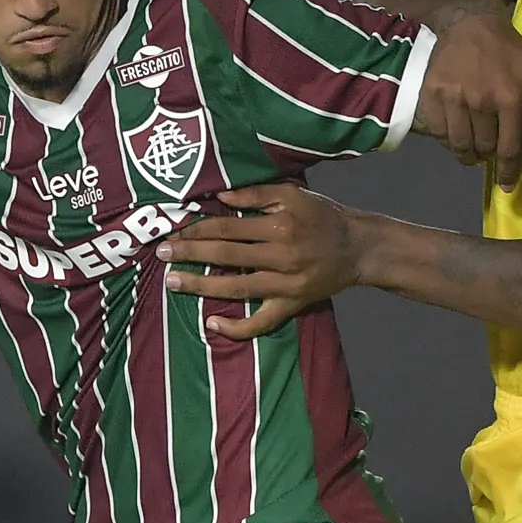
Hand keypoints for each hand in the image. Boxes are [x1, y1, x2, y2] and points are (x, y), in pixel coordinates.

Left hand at [157, 183, 359, 341]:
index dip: (197, 229)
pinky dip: (236, 327)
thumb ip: (256, 195)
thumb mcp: (294, 195)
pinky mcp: (292, 305)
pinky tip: (212, 324)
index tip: (173, 230)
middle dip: (191, 254)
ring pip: (236, 288)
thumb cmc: (324, 217)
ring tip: (174, 282)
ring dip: (202, 287)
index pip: (228, 228)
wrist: (360, 247)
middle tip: (161, 253)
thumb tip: (220, 198)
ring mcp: (286, 285)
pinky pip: (261, 323)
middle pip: (226, 256)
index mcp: (280, 225)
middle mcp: (281, 256)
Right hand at [421, 1, 521, 190]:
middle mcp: (480, 101)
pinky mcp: (431, 94)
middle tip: (490, 151)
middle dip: (488, 156)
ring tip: (473, 150)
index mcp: (509, 98)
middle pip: (483, 149)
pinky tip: (456, 134)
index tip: (506, 185)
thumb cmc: (511, 52)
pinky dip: (447, 141)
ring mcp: (452, 98)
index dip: (507, 172)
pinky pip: (438, 133)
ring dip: (467, 154)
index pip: (508, 149)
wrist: (470, 24)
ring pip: (459, 145)